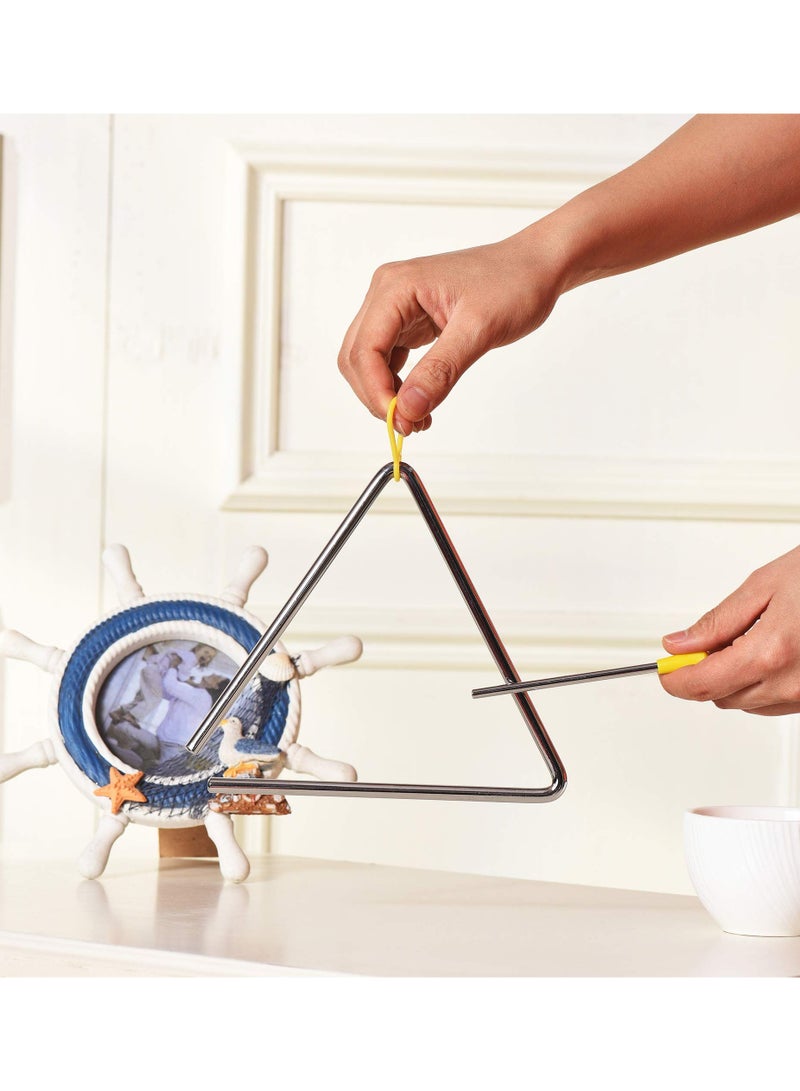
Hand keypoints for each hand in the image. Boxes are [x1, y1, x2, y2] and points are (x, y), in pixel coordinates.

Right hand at [337, 228, 567, 434]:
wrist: (536, 266)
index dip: (375, 390)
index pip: (364, 349)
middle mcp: (388, 294)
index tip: (399, 420)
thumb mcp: (479, 330)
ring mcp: (397, 307)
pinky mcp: (409, 321)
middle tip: (409, 424)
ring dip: (386, 394)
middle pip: (357, 357)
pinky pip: (389, 359)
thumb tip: (407, 409)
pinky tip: (420, 402)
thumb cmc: (514, 283)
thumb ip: (440, 371)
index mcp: (396, 287)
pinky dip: (399, 385)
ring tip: (418, 417)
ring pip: (369, 362)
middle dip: (377, 396)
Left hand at [659, 546, 799, 714]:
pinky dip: (759, 683)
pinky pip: (774, 702)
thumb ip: (717, 621)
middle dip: (704, 674)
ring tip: (744, 641)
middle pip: (721, 697)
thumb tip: (680, 643)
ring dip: (733, 680)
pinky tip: (766, 653)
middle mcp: (792, 682)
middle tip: (701, 644)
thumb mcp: (764, 586)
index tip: (665, 668)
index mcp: (771, 652)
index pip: (702, 683)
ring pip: (747, 703)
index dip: (674, 678)